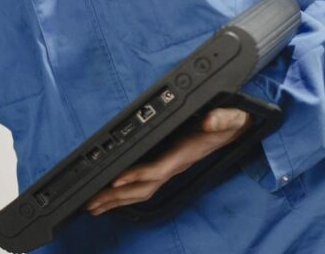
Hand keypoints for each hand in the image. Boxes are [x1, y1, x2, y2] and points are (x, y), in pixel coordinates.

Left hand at [84, 108, 251, 215]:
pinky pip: (144, 185)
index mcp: (183, 155)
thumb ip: (221, 118)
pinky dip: (126, 193)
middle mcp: (174, 166)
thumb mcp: (229, 117)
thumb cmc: (228, 122)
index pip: (157, 170)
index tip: (116, 179)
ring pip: (142, 191)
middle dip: (117, 197)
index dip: (137, 176)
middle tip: (90, 204)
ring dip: (117, 200)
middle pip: (143, 188)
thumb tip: (210, 120)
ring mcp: (170, 169)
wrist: (234, 130)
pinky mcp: (166, 166)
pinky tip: (110, 196)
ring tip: (93, 207)